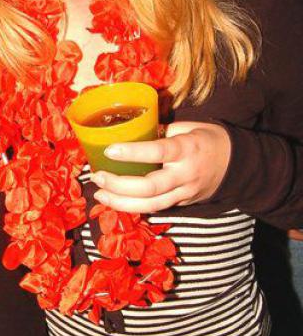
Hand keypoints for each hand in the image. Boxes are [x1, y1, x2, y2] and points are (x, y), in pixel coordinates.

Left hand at [91, 122, 230, 212]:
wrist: (237, 165)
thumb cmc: (207, 140)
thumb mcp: (189, 127)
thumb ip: (161, 131)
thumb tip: (131, 131)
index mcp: (187, 149)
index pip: (158, 152)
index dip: (132, 152)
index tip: (109, 150)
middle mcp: (186, 174)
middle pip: (150, 188)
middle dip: (119, 185)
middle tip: (98, 177)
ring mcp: (184, 193)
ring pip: (151, 205)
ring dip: (121, 202)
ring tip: (100, 194)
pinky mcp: (181, 204)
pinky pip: (155, 208)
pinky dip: (132, 206)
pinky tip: (114, 200)